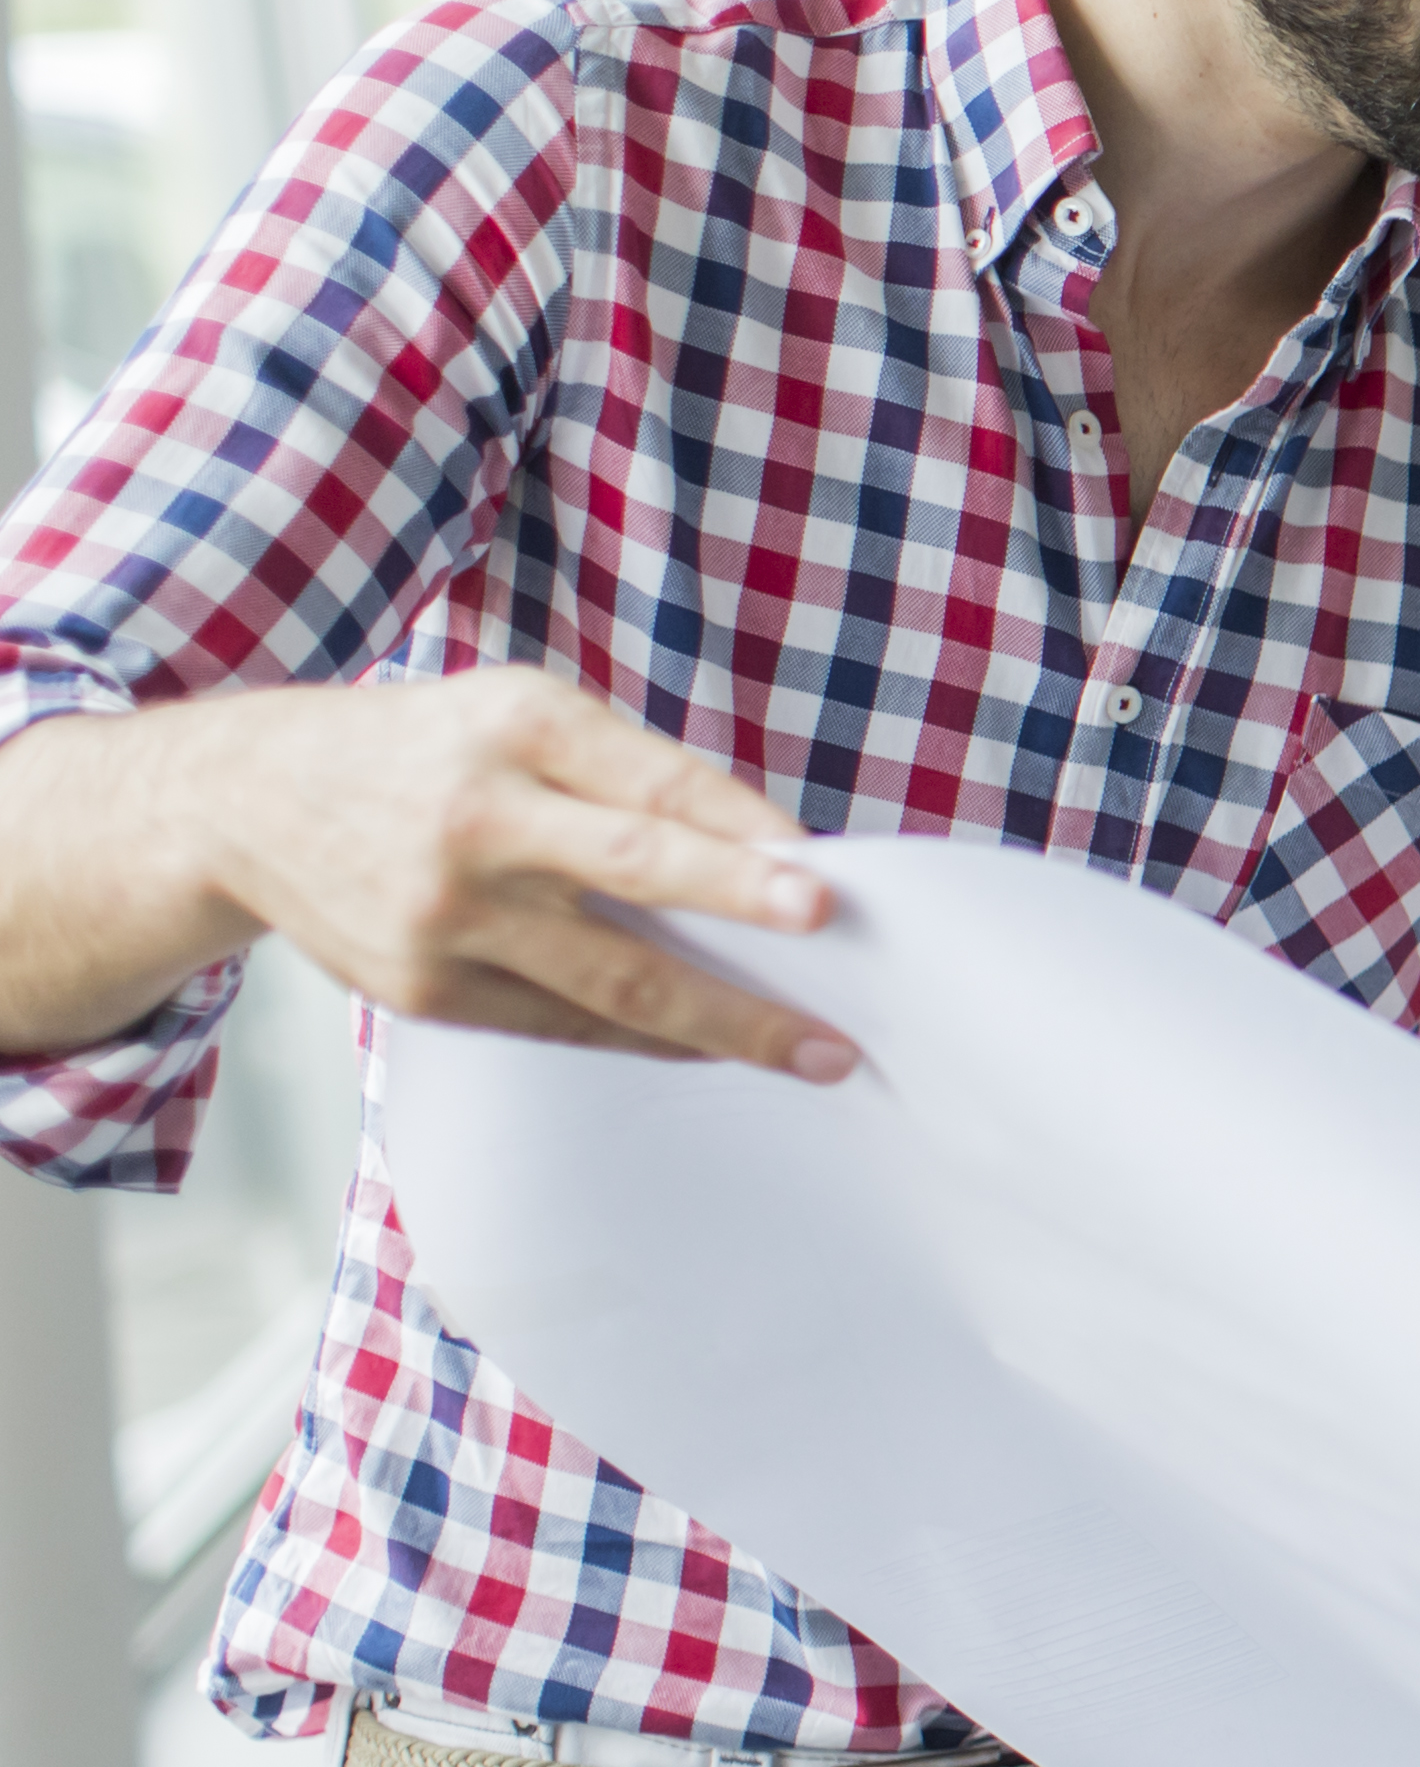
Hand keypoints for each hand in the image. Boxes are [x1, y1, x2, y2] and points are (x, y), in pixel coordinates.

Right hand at [193, 667, 854, 1074]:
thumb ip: (629, 774)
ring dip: (725, 1020)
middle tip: (826, 931)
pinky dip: (647, 1040)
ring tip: (817, 1050)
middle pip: (633, 869)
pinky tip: (714, 1049)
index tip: (825, 874)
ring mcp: (446, 912)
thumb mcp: (521, 716)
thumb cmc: (426, 753)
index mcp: (517, 728)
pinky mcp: (422, 988)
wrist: (245, 803)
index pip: (656, 784)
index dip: (746, 831)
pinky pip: (561, 1023)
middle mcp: (480, 818)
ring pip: (610, 978)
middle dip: (739, 902)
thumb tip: (766, 856)